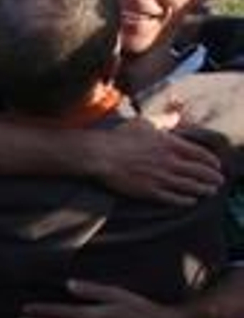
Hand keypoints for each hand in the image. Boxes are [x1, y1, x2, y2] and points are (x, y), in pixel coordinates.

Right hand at [86, 119, 222, 205]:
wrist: (100, 155)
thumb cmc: (119, 137)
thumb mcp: (144, 123)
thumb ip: (163, 120)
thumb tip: (175, 116)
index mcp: (170, 144)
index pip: (199, 154)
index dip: (211, 161)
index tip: (217, 165)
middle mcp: (168, 162)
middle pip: (198, 172)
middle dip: (211, 178)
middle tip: (218, 182)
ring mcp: (159, 177)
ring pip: (188, 186)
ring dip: (202, 190)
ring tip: (209, 192)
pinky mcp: (148, 191)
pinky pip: (171, 198)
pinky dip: (184, 200)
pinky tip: (191, 201)